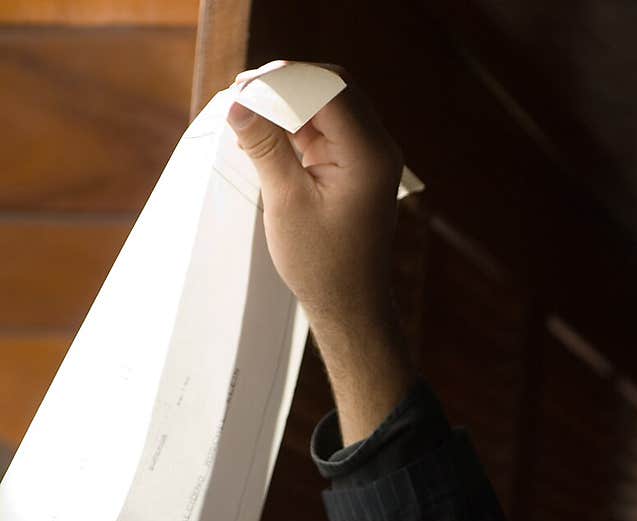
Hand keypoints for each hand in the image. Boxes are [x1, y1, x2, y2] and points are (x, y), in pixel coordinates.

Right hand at [228, 66, 401, 341]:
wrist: (350, 304)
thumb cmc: (323, 264)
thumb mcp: (286, 202)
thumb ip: (265, 146)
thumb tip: (238, 103)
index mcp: (369, 154)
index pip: (326, 89)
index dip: (283, 80)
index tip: (244, 87)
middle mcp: (378, 148)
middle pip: (332, 87)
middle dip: (286, 85)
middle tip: (243, 93)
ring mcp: (370, 156)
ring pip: (329, 104)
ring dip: (289, 104)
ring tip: (248, 114)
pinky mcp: (357, 166)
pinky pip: (328, 128)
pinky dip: (297, 125)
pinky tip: (265, 134)